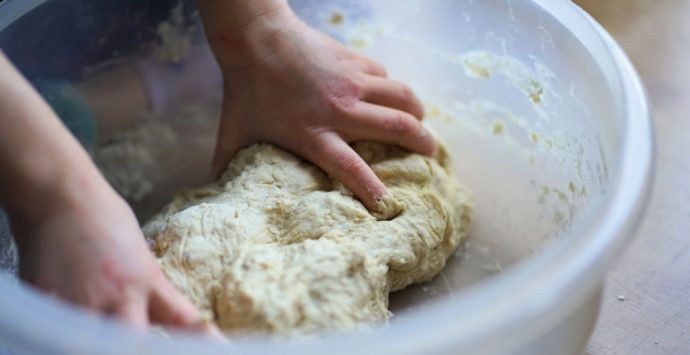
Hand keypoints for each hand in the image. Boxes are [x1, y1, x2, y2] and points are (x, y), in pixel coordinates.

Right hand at [12, 172, 204, 330]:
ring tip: (103, 323)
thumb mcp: (139, 255)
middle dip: (138, 346)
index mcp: (147, 280)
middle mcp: (118, 296)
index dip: (203, 340)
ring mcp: (80, 302)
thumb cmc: (103, 217)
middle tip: (139, 340)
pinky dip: (65, 332)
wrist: (59, 196)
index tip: (222, 348)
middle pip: (135, 343)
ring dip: (102, 340)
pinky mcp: (46, 303)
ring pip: (94, 343)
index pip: (183, 320)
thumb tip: (161, 314)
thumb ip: (149, 288)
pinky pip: (59, 330)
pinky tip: (68, 325)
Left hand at [201, 3, 435, 210]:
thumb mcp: (233, 134)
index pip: (351, 167)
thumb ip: (228, 166)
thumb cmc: (244, 91)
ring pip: (403, 97)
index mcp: (313, 133)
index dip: (373, 189)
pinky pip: (387, 77)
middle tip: (431, 154)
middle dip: (422, 143)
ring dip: (418, 113)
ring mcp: (352, 82)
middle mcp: (340, 109)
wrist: (256, 39)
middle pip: (396, 127)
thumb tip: (216, 193)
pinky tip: (389, 96)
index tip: (390, 206)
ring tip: (422, 124)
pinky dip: (394, 89)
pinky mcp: (356, 61)